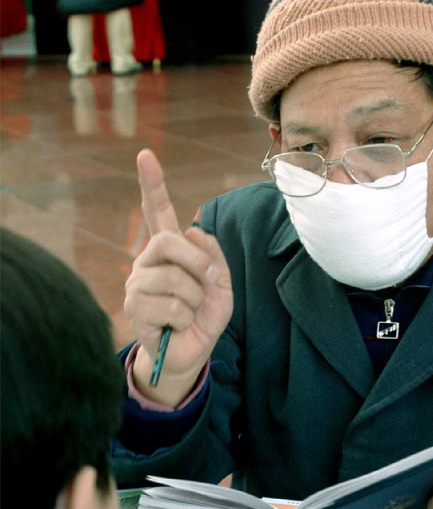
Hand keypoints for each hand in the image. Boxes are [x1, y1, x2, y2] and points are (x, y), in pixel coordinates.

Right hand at [124, 149, 232, 405]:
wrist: (192, 353)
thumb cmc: (203, 316)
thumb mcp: (220, 284)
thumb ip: (214, 256)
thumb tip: (192, 231)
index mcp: (168, 250)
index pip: (158, 212)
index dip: (152, 185)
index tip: (145, 155)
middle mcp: (147, 262)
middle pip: (168, 241)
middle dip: (197, 264)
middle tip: (206, 285)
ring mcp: (138, 284)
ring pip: (175, 279)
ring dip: (195, 301)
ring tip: (188, 313)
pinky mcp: (135, 308)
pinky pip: (172, 305)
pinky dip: (186, 319)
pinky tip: (176, 326)